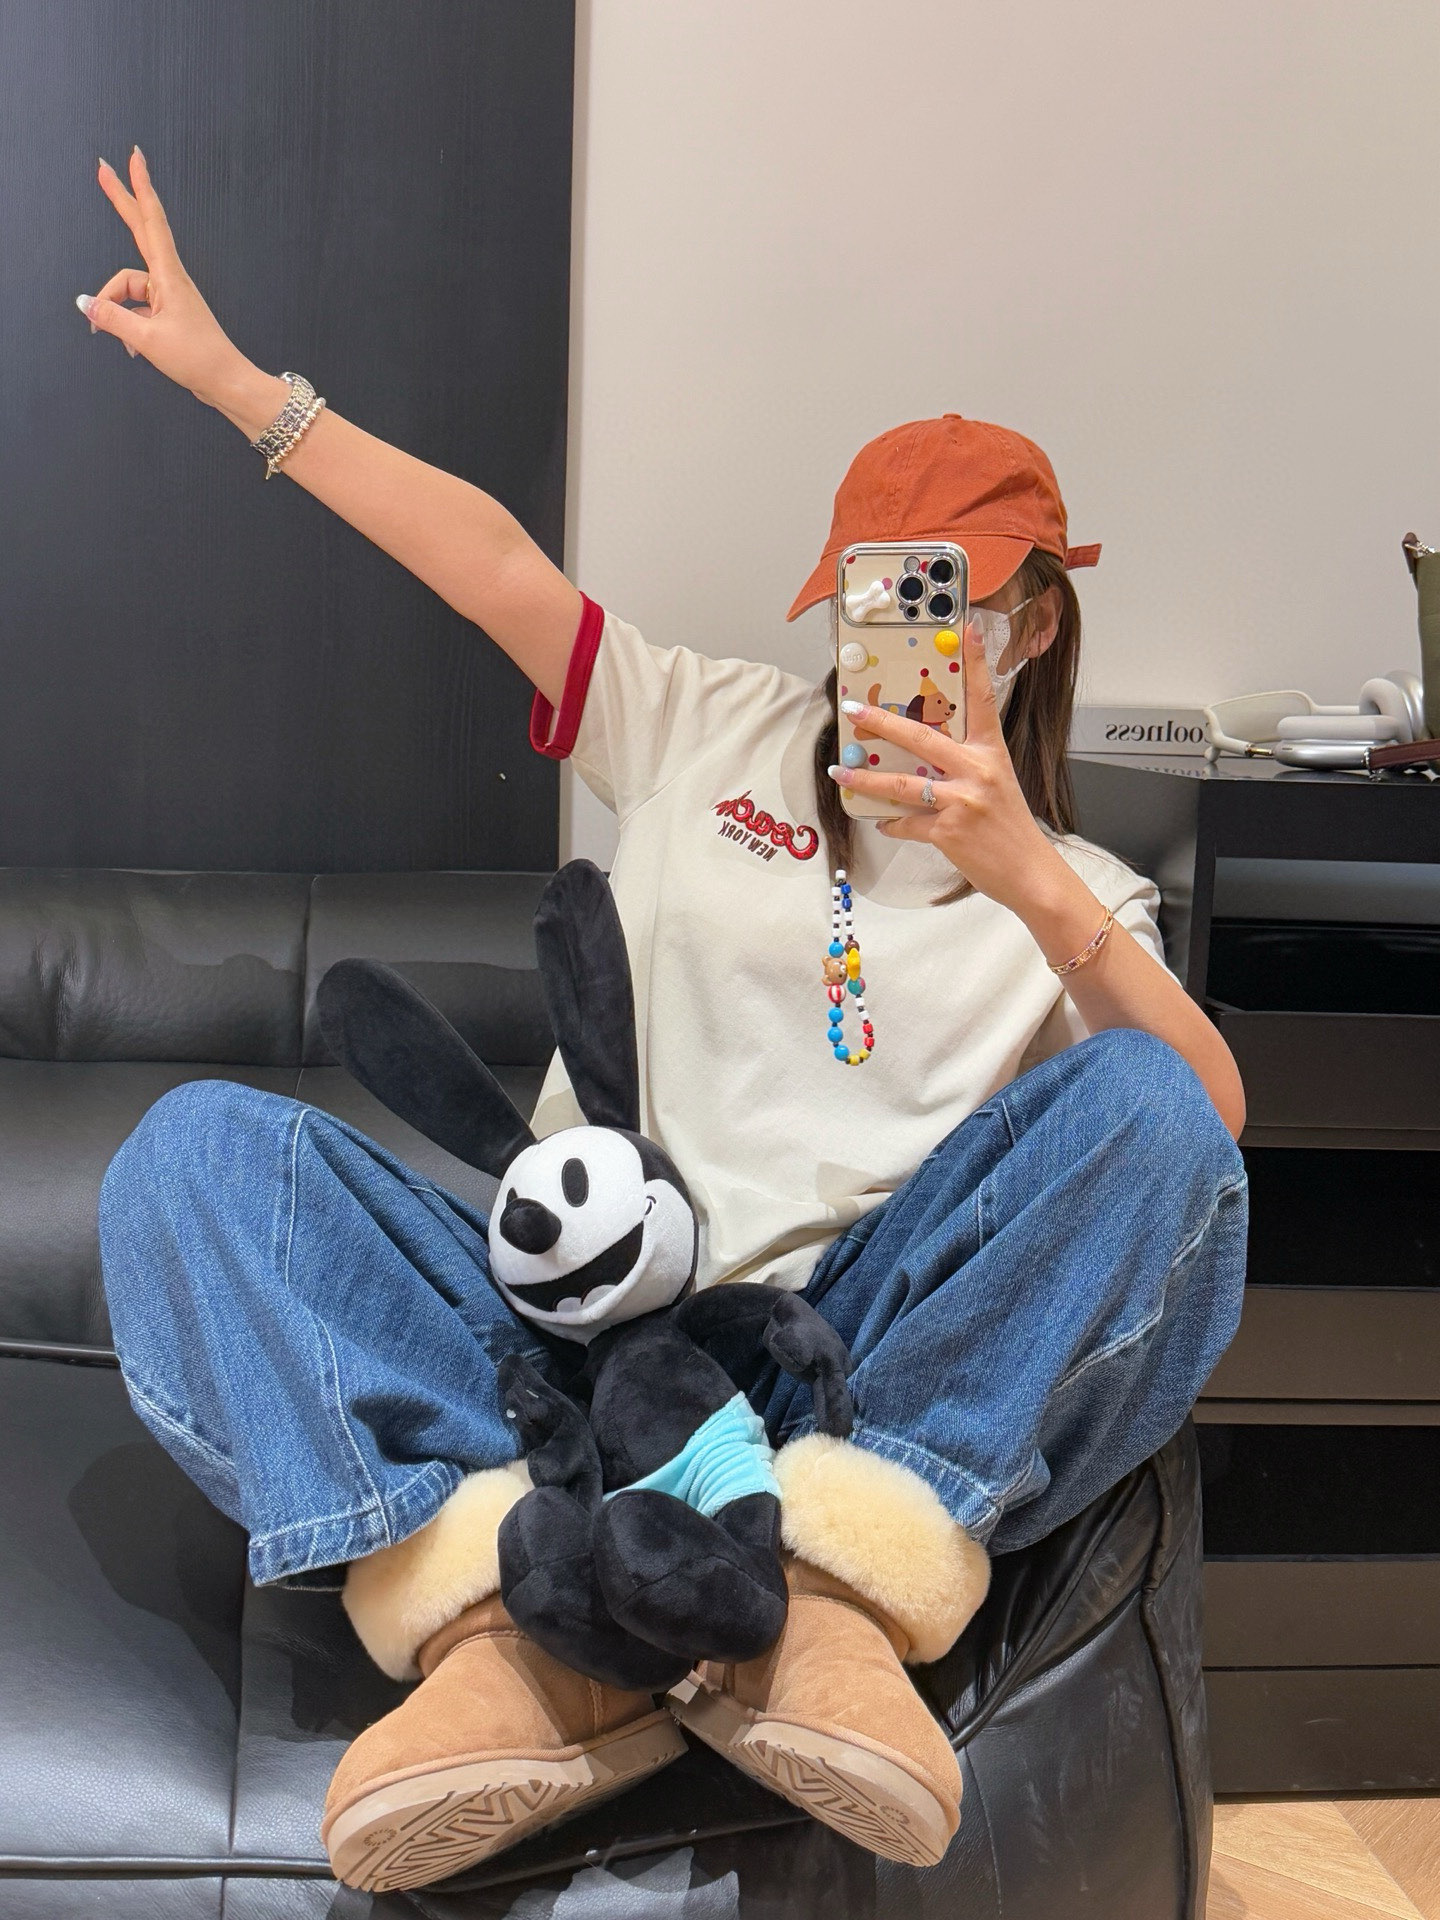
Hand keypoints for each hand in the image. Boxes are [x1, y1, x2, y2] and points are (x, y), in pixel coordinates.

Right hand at [77, 148, 252, 408]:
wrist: (227, 382)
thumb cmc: (199, 360)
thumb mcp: (147, 340)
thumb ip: (112, 319)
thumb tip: (86, 304)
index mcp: (169, 277)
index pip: (150, 222)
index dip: (139, 189)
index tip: (133, 159)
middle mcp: (170, 280)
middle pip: (140, 231)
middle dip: (121, 201)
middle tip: (102, 169)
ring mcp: (169, 295)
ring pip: (128, 288)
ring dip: (116, 310)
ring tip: (120, 339)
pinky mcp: (169, 312)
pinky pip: (137, 310)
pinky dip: (128, 326)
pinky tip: (132, 348)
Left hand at [828, 621, 1065, 914]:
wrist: (1031, 874)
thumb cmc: (1012, 830)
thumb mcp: (996, 786)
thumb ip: (965, 768)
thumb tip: (923, 763)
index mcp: (991, 754)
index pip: (983, 699)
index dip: (976, 663)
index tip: (966, 629)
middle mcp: (977, 771)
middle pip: (922, 737)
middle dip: (882, 722)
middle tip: (854, 711)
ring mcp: (962, 801)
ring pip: (903, 784)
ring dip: (866, 780)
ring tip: (841, 772)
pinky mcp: (948, 831)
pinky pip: (907, 822)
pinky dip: (892, 823)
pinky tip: (884, 822)